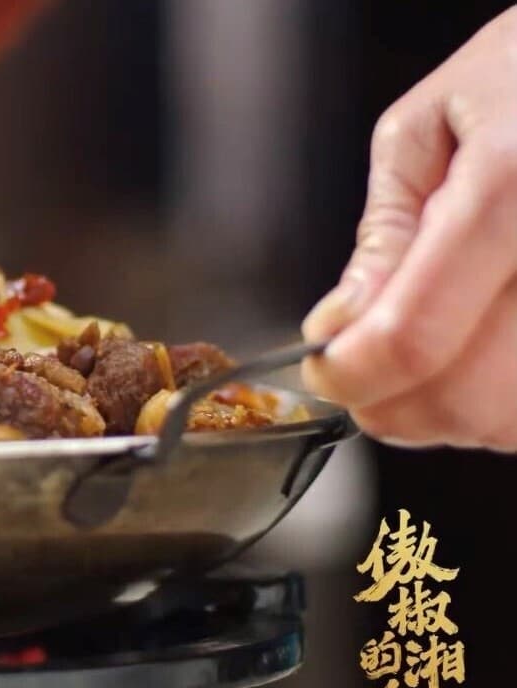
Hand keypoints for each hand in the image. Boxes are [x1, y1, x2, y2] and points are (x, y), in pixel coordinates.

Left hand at [302, 9, 516, 450]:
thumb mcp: (425, 128)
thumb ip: (383, 236)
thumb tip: (339, 327)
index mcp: (512, 184)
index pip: (413, 336)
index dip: (351, 376)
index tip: (326, 370)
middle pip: (471, 401)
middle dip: (395, 407)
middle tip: (366, 374)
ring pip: (514, 423)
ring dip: (453, 415)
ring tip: (432, 355)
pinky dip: (501, 406)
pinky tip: (482, 355)